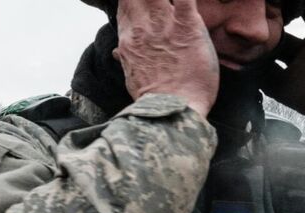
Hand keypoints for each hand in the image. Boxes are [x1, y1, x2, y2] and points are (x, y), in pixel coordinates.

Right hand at [113, 0, 218, 117]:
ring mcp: (165, 25)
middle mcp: (143, 27)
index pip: (126, 5)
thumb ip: (125, 58)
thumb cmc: (154, 98)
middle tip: (155, 3)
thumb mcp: (132, 76)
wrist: (172, 110)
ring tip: (167, 3)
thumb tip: (116, 52)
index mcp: (129, 39)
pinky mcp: (188, 26)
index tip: (140, 1)